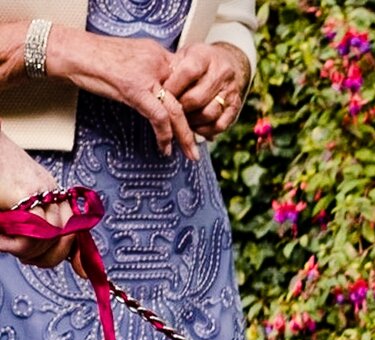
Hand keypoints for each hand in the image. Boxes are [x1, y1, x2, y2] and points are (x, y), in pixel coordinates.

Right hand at [0, 137, 77, 268]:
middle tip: (23, 256)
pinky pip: (32, 233)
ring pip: (49, 240)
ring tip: (5, 242)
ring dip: (25, 250)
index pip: (77, 230)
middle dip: (47, 257)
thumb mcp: (17, 206)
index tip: (83, 273)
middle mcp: (52, 193)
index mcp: (52, 195)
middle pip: (66, 239)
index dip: (82, 255)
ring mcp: (41, 192)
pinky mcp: (26, 193)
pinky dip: (15, 244)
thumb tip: (37, 253)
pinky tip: (1, 239)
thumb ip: (31, 227)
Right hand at [43, 27, 197, 159]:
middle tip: (203, 141)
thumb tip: (163, 94)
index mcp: (159, 54)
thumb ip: (151, 73)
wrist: (70, 51)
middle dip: (197, 123)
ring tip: (191, 154)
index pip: (187, 81)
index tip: (200, 121)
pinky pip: (159, 117)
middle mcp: (158, 62)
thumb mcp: (131, 60)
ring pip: (177, 110)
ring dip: (186, 136)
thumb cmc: (95, 57)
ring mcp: (148, 75)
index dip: (196, 104)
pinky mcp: (134, 88)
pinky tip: (165, 148)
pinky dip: (165, 135)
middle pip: (188, 97)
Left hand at [167, 43, 249, 138]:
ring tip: (180, 121)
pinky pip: (220, 125)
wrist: (228, 62)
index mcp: (205, 56)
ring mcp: (231, 91)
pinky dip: (206, 130)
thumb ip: (172, 69)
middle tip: (167, 111)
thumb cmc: (197, 60)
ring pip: (209, 114)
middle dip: (179, 107)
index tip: (160, 95)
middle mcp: (222, 73)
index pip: (188, 73)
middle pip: (197, 98)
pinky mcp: (236, 107)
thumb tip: (158, 90)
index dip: (173, 87)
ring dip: (191, 121)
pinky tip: (195, 128)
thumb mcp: (183, 55)